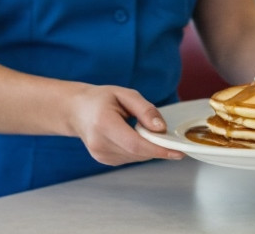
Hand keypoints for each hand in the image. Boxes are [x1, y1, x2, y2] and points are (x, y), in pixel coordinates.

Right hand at [67, 85, 184, 165]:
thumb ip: (145, 110)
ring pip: (137, 157)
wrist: (76, 110)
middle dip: (157, 145)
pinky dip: (138, 148)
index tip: (178, 152)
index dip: (158, 150)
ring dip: (147, 146)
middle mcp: (100, 143)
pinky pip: (131, 158)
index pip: (135, 144)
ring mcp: (101, 155)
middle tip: (163, 132)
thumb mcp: (125, 94)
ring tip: (138, 127)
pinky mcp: (104, 160)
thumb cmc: (100, 99)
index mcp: (103, 123)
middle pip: (138, 152)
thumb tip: (161, 129)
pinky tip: (131, 135)